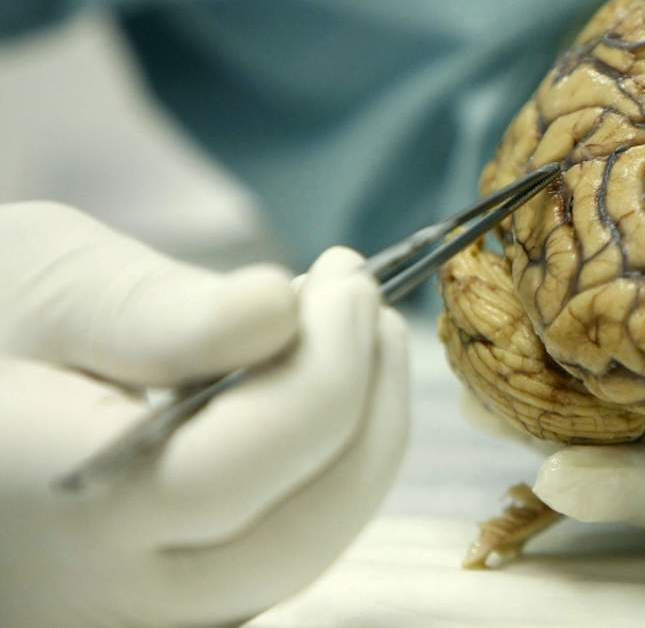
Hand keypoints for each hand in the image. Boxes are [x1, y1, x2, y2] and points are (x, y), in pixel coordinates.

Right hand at [0, 203, 408, 626]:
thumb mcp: (46, 281)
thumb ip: (156, 311)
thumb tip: (281, 313)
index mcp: (47, 504)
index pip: (226, 474)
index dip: (320, 374)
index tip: (349, 282)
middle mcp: (94, 594)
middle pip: (291, 537)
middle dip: (365, 408)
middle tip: (367, 305)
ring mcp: (136, 612)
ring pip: (300, 556)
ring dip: (359, 440)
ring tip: (355, 334)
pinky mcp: (175, 599)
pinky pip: (277, 551)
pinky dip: (324, 471)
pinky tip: (323, 391)